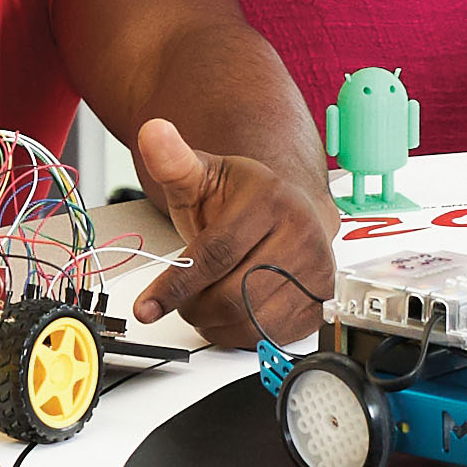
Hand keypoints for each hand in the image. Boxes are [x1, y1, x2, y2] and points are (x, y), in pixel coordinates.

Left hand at [133, 113, 335, 346]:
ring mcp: (317, 269)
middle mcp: (302, 233)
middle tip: (180, 299)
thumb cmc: (241, 197)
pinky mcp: (320, 299)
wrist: (288, 208)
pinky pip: (270, 334)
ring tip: (204, 301)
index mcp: (271, 199)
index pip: (216, 253)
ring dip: (214, 321)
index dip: (176, 284)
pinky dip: (239, 332)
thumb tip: (152, 131)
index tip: (146, 306)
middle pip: (233, 293)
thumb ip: (173, 161)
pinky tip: (230, 312)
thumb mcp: (203, 175)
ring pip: (250, 320)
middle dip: (194, 304)